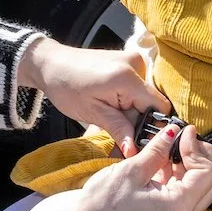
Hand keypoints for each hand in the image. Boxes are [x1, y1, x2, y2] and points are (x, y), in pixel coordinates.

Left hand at [17, 36, 166, 151]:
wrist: (51, 64)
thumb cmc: (66, 87)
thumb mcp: (92, 113)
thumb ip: (118, 129)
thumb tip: (135, 150)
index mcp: (127, 77)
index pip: (159, 107)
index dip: (151, 126)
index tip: (137, 138)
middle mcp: (135, 64)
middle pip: (152, 101)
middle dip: (138, 118)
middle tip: (115, 125)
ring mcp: (133, 60)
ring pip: (145, 95)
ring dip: (132, 109)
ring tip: (109, 111)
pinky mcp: (129, 61)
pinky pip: (138, 87)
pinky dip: (128, 98)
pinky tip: (111, 101)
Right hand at [41, 124, 211, 210]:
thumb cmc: (100, 205)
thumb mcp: (130, 171)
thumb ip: (157, 150)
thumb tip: (173, 132)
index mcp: (177, 208)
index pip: (208, 173)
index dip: (198, 148)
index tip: (184, 131)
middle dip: (202, 157)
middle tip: (185, 138)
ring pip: (201, 191)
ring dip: (191, 167)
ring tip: (171, 148)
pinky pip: (185, 198)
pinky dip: (180, 179)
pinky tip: (163, 164)